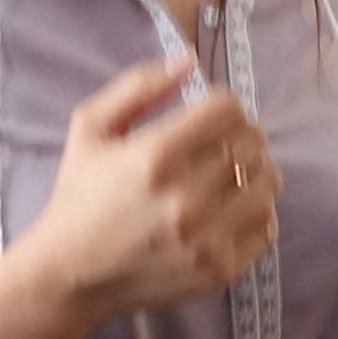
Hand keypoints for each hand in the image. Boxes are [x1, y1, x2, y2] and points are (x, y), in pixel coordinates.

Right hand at [0, 50, 281, 338]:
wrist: (70, 276)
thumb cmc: (78, 196)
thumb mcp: (90, 128)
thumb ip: (138, 86)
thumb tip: (190, 62)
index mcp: (156, 155)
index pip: (227, 109)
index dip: (224, 105)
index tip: (211, 116)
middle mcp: (186, 197)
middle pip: (252, 143)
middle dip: (242, 135)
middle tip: (223, 144)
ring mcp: (206, 238)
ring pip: (267, 183)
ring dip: (255, 171)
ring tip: (231, 175)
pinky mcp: (218, 269)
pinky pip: (266, 227)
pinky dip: (256, 213)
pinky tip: (232, 210)